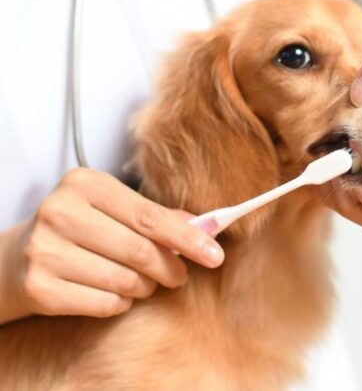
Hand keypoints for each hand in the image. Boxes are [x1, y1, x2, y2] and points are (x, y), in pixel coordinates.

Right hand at [3, 168, 223, 320]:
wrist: (17, 257)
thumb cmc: (80, 229)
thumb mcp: (115, 210)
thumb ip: (159, 216)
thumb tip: (207, 227)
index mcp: (86, 184)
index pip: (151, 216)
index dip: (188, 239)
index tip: (215, 255)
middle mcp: (61, 212)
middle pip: (141, 251)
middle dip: (171, 268)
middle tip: (179, 275)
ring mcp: (45, 250)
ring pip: (126, 281)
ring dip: (144, 286)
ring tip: (139, 281)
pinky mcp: (39, 286)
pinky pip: (105, 304)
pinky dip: (120, 303)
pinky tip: (112, 292)